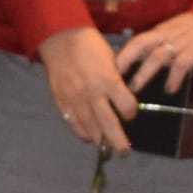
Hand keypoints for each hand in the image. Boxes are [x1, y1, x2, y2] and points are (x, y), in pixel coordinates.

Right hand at [39, 26, 138, 149]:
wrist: (62, 39)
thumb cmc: (91, 47)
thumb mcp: (112, 60)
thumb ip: (117, 82)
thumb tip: (124, 101)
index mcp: (108, 80)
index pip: (127, 107)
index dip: (131, 112)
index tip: (131, 112)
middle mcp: (92, 93)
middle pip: (109, 124)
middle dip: (118, 142)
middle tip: (124, 152)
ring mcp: (75, 99)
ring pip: (90, 128)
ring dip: (100, 140)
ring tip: (106, 146)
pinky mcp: (62, 102)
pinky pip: (73, 124)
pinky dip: (82, 132)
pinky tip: (88, 136)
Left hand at [116, 12, 192, 96]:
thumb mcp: (181, 29)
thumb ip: (167, 42)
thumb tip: (153, 63)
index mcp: (164, 29)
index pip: (138, 40)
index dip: (123, 54)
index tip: (111, 69)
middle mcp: (169, 33)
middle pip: (141, 44)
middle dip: (126, 61)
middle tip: (115, 80)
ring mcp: (183, 40)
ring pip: (158, 55)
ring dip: (144, 72)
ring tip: (135, 88)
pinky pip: (182, 64)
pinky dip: (174, 77)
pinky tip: (170, 89)